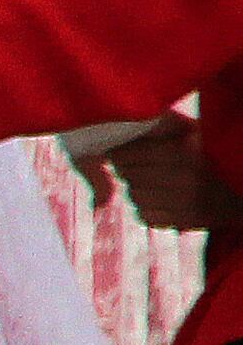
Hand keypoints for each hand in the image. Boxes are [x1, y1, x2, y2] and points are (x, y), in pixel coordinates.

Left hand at [105, 123, 241, 231]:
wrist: (241, 195)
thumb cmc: (214, 158)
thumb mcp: (197, 135)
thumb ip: (168, 128)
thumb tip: (136, 121)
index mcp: (184, 155)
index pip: (133, 154)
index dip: (120, 152)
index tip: (113, 150)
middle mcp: (183, 181)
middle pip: (129, 175)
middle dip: (126, 169)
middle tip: (128, 165)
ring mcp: (183, 205)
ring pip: (134, 196)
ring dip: (136, 188)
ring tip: (148, 182)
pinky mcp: (183, 223)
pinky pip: (145, 215)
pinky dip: (146, 207)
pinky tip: (159, 199)